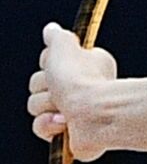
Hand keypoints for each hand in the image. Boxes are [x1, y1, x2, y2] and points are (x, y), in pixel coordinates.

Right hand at [29, 22, 116, 161]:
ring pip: (36, 108)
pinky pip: (41, 127)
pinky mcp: (68, 134)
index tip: (56, 65)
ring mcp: (73, 113)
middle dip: (44, 88)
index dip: (47, 64)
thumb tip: (51, 29)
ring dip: (47, 106)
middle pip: (36, 87)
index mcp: (81, 69)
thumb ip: (57, 37)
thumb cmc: (82, 80)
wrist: (94, 112)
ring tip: (66, 108)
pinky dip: (49, 124)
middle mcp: (78, 90)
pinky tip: (64, 122)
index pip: (45, 66)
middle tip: (60, 89)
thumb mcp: (64, 47)